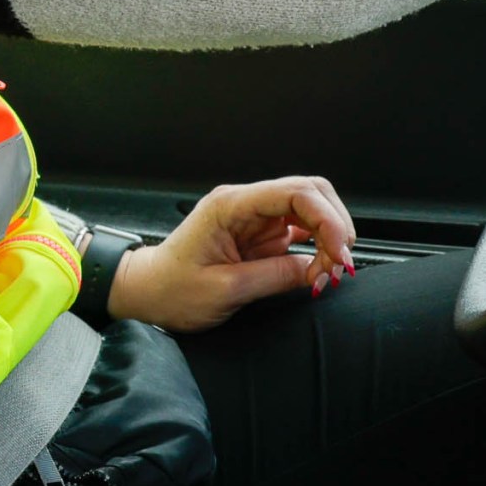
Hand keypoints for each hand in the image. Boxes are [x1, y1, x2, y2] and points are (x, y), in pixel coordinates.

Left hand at [106, 176, 355, 334]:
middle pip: (310, 193)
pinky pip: (301, 230)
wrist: (147, 293)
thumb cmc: (171, 289)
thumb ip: (275, 276)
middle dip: (335, 226)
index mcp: (230, 205)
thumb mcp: (225, 290)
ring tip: (328, 272)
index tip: (338, 253)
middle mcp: (244, 204)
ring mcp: (254, 217)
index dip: (328, 219)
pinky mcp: (260, 234)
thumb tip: (316, 269)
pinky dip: (318, 247)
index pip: (295, 192)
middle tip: (338, 266)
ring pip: (311, 210)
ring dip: (329, 238)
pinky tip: (318, 269)